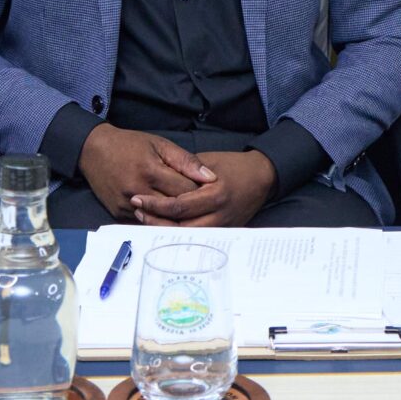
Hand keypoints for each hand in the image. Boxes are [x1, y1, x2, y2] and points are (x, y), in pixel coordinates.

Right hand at [77, 125, 213, 218]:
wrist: (94, 150)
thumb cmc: (130, 145)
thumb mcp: (159, 144)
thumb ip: (185, 161)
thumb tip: (210, 177)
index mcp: (150, 170)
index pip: (185, 191)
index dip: (199, 192)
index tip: (208, 192)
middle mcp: (137, 190)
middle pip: (174, 209)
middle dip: (190, 208)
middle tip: (202, 206)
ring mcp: (126, 204)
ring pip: (160, 221)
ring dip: (175, 219)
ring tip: (188, 214)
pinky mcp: (118, 214)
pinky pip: (144, 224)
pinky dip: (157, 221)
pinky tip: (167, 217)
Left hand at [134, 150, 276, 226]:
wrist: (262, 177)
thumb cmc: (234, 165)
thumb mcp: (208, 161)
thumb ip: (184, 171)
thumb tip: (158, 179)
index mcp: (215, 194)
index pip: (179, 206)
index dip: (155, 205)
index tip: (138, 200)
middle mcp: (219, 214)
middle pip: (181, 228)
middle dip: (156, 222)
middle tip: (138, 213)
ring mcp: (223, 227)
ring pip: (188, 237)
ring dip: (165, 230)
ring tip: (147, 221)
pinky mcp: (224, 232)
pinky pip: (197, 238)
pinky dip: (179, 234)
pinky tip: (164, 227)